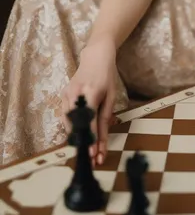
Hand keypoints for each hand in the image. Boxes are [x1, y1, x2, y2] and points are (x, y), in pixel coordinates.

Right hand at [61, 39, 117, 166]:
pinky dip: (72, 127)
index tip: (93, 155)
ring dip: (76, 137)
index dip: (91, 139)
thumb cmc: (107, 76)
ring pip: (68, 122)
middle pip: (76, 125)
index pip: (89, 122)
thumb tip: (101, 138)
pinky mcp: (63, 95)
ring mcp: (66, 94)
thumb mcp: (111, 95)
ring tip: (86, 149)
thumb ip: (105, 116)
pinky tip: (79, 135)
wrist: (95, 57)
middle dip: (83, 143)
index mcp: (90, 93)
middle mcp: (75, 94)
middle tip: (91, 157)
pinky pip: (65, 115)